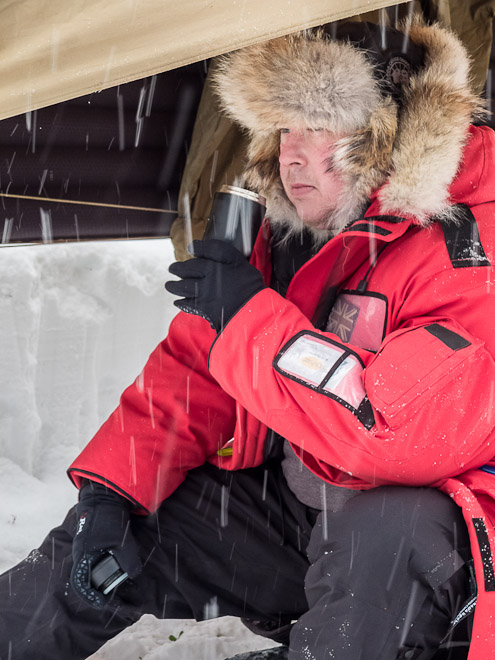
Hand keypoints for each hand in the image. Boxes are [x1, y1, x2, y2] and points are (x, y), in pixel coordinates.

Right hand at [70, 481, 141, 607]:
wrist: (105, 494)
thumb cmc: (109, 517)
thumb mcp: (122, 542)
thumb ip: (129, 561)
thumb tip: (134, 575)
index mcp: (82, 555)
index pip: (81, 584)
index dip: (91, 596)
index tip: (103, 602)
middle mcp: (80, 552)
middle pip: (87, 577)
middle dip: (100, 586)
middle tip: (115, 591)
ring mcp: (84, 544)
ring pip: (91, 566)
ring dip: (103, 573)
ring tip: (119, 577)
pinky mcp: (91, 538)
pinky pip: (95, 555)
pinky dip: (104, 561)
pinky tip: (117, 561)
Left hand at [165, 239, 264, 332]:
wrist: (252, 311)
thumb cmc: (251, 287)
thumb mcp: (242, 263)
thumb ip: (223, 253)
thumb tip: (196, 248)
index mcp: (218, 264)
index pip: (206, 252)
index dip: (198, 248)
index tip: (191, 248)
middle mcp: (208, 277)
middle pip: (188, 270)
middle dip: (178, 269)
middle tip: (172, 268)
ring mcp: (204, 293)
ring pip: (184, 287)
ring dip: (174, 286)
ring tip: (169, 285)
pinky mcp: (204, 309)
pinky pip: (188, 304)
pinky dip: (181, 303)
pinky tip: (178, 302)